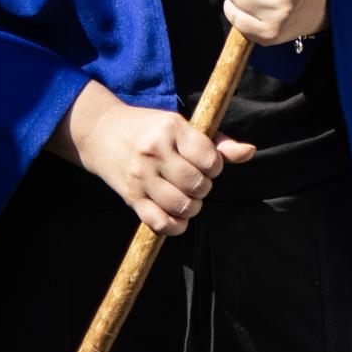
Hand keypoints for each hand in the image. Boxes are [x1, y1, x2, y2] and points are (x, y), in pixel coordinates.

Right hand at [75, 97, 254, 234]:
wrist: (101, 133)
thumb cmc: (151, 129)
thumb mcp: (182, 126)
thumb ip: (217, 142)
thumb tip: (249, 152)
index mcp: (172, 130)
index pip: (209, 159)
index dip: (216, 167)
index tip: (208, 164)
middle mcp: (155, 153)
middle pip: (197, 184)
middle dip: (205, 187)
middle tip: (197, 182)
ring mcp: (140, 176)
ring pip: (181, 205)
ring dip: (193, 207)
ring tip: (189, 197)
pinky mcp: (129, 197)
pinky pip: (158, 222)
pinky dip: (175, 226)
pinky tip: (178, 218)